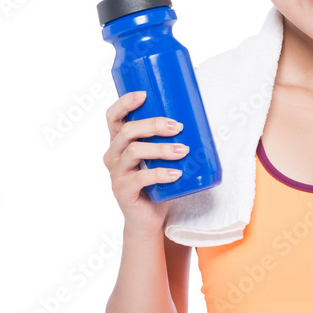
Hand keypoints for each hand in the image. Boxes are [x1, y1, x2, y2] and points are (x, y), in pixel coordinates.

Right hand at [102, 91, 188, 236]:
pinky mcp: (123, 190)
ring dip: (161, 148)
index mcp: (119, 142)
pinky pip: (141, 178)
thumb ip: (167, 140)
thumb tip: (198, 118)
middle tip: (177, 126)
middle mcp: (113, 154)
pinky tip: (176, 173)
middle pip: (127, 130)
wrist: (148, 219)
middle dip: (153, 124)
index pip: (113, 116)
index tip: (144, 94)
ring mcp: (116, 173)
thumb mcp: (160, 157)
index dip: (125, 103)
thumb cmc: (157, 183)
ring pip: (134, 151)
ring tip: (183, 150)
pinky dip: (161, 173)